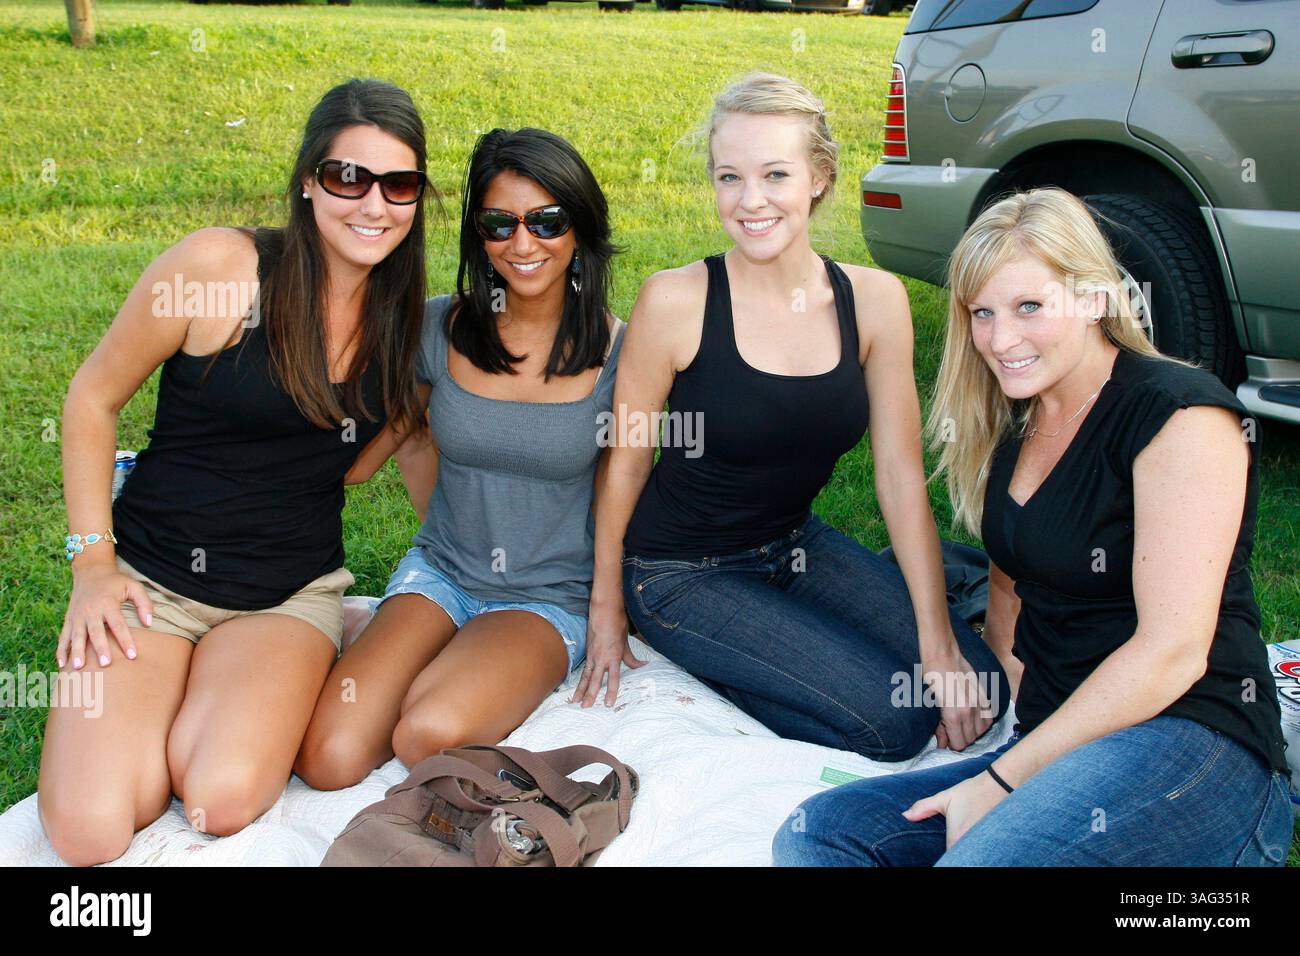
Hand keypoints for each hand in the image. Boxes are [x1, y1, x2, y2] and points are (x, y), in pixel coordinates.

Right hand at [58, 561, 152, 669]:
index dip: (125, 640)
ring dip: (76, 652)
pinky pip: (63, 636)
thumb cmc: (116, 582)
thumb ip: (144, 603)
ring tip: (78, 667)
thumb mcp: (134, 586)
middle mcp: (90, 610)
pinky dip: (61, 650)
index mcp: (107, 603)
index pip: (118, 624)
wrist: (91, 571)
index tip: (133, 655)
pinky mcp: (69, 619)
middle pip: (95, 632)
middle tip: (105, 664)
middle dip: (100, 648)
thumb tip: (149, 623)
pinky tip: (62, 664)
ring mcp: (77, 615)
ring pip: (76, 636)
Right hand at [571, 593, 643, 707]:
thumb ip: (631, 658)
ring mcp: (593, 656)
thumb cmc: (617, 624)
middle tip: (586, 708)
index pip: (613, 678)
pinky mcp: (588, 653)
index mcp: (614, 656)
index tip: (608, 703)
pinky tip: (577, 689)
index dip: (611, 691)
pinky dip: (580, 680)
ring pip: (586, 676)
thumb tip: (642, 666)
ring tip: (575, 702)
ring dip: (581, 690)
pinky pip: (584, 670)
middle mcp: (602, 658)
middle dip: (590, 694)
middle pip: (595, 680)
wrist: (604, 610)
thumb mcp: (626, 643)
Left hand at [903, 768, 1008, 849]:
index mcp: (957, 837)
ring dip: (964, 852)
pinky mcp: (993, 842)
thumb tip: (906, 815)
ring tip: (961, 838)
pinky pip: (980, 851)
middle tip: (950, 843)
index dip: (941, 858)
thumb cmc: (971, 791)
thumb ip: (923, 808)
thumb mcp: (944, 798)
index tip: (938, 851)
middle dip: (953, 856)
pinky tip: (972, 840)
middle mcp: (971, 844)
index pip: (946, 859)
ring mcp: (984, 845)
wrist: (1000, 784)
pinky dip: (974, 848)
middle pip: (958, 858)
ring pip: (970, 855)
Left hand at [922, 645, 995, 751]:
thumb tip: (942, 744)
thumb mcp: (930, 705)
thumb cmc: (930, 677)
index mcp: (954, 715)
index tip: (946, 740)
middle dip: (961, 738)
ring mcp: (979, 701)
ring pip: (983, 729)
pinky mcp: (983, 693)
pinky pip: (989, 715)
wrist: (941, 653)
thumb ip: (939, 727)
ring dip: (973, 731)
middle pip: (972, 739)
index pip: (960, 744)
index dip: (952, 745)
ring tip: (961, 724)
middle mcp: (970, 711)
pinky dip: (982, 720)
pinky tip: (972, 716)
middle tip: (950, 730)